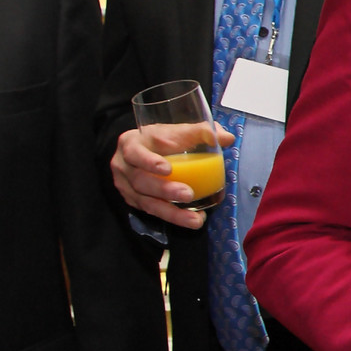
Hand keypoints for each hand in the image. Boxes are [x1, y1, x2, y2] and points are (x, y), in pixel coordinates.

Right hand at [112, 123, 231, 230]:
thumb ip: (202, 132)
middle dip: (164, 190)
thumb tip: (227, 138)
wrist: (146, 151)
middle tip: (188, 194)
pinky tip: (191, 219)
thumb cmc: (163, 139)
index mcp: (132, 143)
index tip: (167, 168)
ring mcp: (126, 185)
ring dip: (171, 212)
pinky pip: (152, 211)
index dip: (148, 161)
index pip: (135, 152)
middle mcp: (124, 165)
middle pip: (140, 180)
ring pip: (146, 201)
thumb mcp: (178, 130)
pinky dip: (172, 217)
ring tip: (194, 218)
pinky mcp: (134, 200)